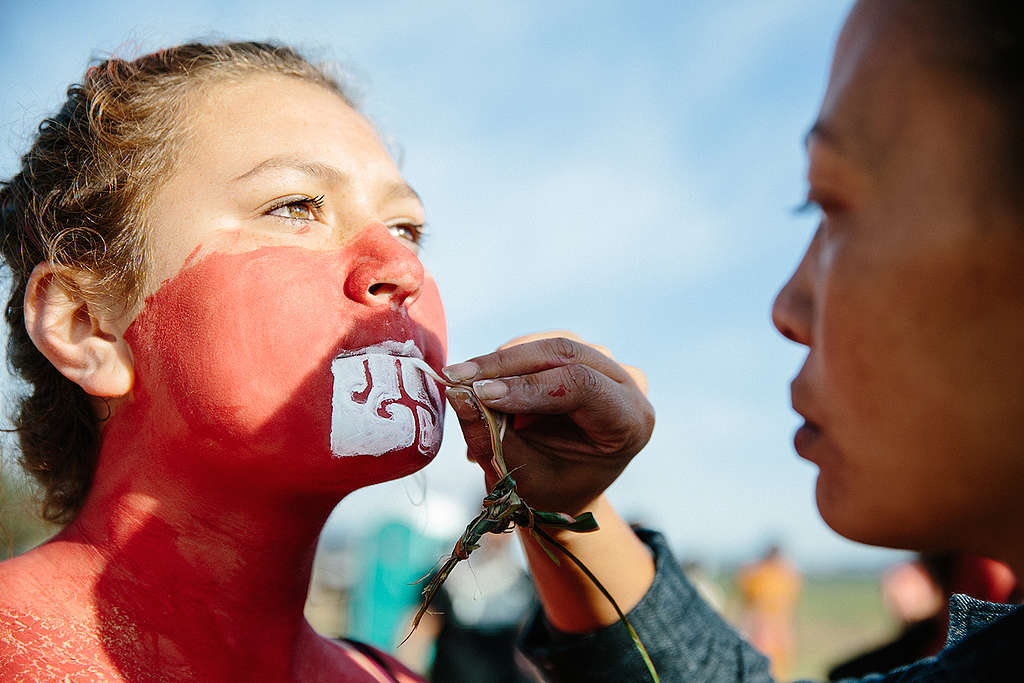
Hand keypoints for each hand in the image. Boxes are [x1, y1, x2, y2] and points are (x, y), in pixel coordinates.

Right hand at [443, 332, 653, 514]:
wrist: (567, 489)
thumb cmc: (549, 491)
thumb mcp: (519, 477)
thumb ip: (490, 437)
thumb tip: (456, 393)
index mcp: (630, 422)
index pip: (582, 385)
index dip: (528, 385)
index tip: (479, 393)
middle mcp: (628, 384)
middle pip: (564, 353)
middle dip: (505, 365)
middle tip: (456, 377)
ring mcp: (609, 362)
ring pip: (548, 344)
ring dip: (501, 363)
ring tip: (467, 387)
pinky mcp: (583, 353)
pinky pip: (540, 345)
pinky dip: (506, 363)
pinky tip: (483, 383)